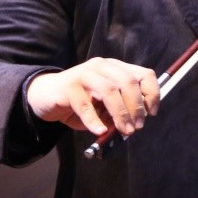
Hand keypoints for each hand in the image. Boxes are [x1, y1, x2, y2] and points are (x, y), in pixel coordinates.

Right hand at [27, 58, 159, 136]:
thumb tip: (134, 125)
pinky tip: (99, 131)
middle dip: (136, 107)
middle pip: (128, 82)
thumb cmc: (80, 102)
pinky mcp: (69, 87)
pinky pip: (85, 105)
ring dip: (120, 114)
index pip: (143, 74)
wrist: (45, 96)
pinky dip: (94, 120)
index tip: (152, 113)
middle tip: (137, 127)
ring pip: (109, 90)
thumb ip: (119, 110)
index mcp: (115, 67)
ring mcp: (84, 74)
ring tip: (124, 131)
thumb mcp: (104, 105)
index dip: (152, 94)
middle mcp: (102, 66)